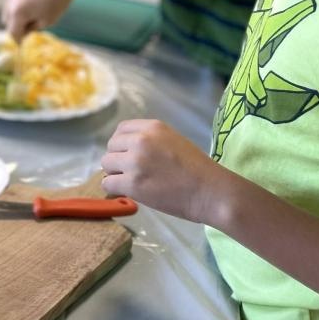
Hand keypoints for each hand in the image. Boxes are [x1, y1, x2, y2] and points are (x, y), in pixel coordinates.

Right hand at [1, 0, 79, 37]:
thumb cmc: (58, 1)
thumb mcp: (47, 22)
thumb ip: (31, 28)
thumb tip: (24, 30)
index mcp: (17, 13)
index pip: (13, 32)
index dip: (19, 39)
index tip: (22, 43)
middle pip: (7, 18)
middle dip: (16, 23)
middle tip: (28, 24)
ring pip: (8, 4)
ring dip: (16, 9)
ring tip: (32, 7)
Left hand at [101, 119, 223, 223]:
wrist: (212, 192)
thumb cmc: (198, 169)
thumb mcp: (173, 140)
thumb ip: (150, 140)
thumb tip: (127, 150)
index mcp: (152, 127)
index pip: (121, 129)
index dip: (121, 144)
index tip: (127, 155)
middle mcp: (140, 140)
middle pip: (111, 147)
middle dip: (117, 159)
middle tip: (130, 172)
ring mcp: (135, 162)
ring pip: (106, 164)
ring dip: (115, 174)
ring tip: (130, 182)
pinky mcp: (132, 184)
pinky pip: (108, 183)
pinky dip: (114, 189)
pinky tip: (126, 192)